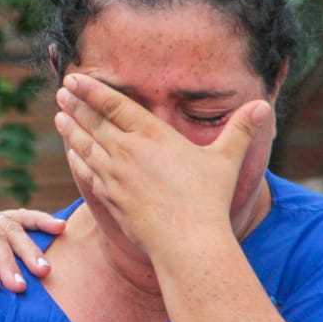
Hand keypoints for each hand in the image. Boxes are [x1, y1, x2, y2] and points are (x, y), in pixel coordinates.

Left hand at [53, 73, 271, 253]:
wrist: (187, 243)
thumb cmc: (208, 201)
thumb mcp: (225, 160)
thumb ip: (240, 130)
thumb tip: (264, 106)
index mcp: (152, 135)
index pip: (114, 105)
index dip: (92, 90)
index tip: (75, 78)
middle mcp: (127, 152)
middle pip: (94, 122)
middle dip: (75, 104)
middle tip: (61, 91)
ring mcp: (114, 175)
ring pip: (85, 146)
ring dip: (71, 129)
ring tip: (58, 115)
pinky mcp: (109, 197)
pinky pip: (87, 173)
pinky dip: (76, 159)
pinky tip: (71, 153)